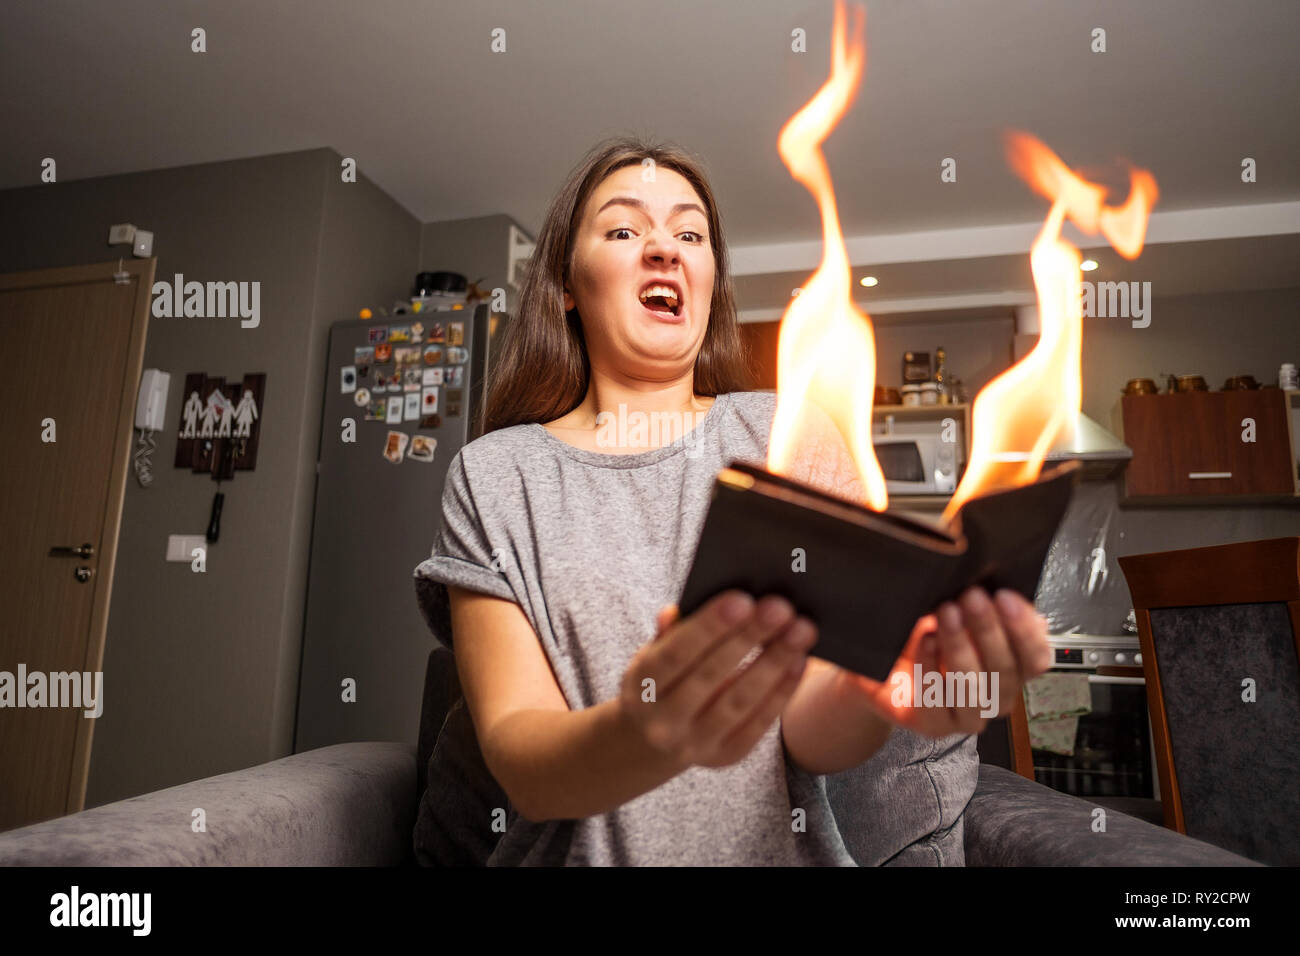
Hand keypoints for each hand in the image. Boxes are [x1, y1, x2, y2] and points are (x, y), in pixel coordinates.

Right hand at [618, 590, 818, 768]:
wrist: (650, 743)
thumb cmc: (660, 683)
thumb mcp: (652, 656)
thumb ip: (668, 633)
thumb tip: (677, 610)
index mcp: (640, 686)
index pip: (674, 654)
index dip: (708, 627)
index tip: (742, 600)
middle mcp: (663, 721)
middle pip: (710, 676)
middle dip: (749, 638)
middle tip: (781, 608)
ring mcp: (694, 744)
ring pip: (739, 701)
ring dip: (773, 663)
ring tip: (800, 632)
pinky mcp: (724, 757)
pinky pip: (757, 723)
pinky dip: (781, 691)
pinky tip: (798, 662)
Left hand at [841, 588, 1049, 737]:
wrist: (884, 663)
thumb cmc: (927, 634)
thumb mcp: (959, 612)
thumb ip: (990, 609)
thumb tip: (1015, 597)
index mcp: (1014, 669)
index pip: (1036, 659)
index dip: (1025, 630)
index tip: (1004, 596)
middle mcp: (997, 697)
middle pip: (1006, 671)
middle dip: (987, 630)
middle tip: (970, 597)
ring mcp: (968, 716)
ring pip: (974, 689)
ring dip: (960, 648)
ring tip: (946, 614)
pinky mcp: (936, 726)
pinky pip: (938, 701)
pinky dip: (931, 667)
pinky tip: (926, 642)